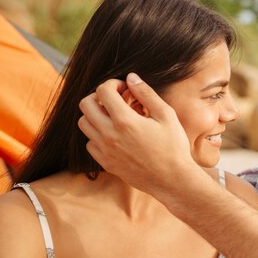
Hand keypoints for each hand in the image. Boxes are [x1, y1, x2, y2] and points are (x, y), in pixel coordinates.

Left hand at [78, 73, 195, 195]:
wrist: (172, 180)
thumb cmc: (173, 147)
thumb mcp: (166, 115)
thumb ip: (146, 94)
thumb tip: (131, 77)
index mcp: (125, 121)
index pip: (103, 91)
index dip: (113, 84)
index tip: (125, 89)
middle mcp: (109, 135)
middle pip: (86, 105)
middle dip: (99, 97)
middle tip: (117, 100)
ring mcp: (105, 150)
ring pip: (84, 123)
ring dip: (96, 115)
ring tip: (115, 117)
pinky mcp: (106, 162)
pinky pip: (89, 143)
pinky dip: (98, 135)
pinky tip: (115, 135)